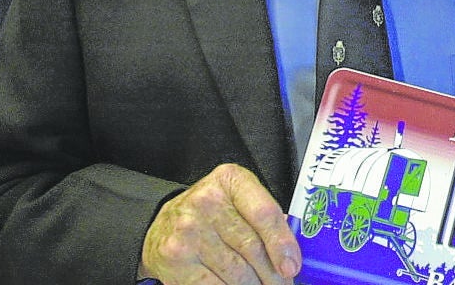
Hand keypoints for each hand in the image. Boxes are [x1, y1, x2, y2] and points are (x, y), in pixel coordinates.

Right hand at [139, 163, 301, 283]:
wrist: (162, 224)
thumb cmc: (210, 211)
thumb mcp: (237, 199)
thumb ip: (263, 216)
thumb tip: (290, 252)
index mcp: (230, 181)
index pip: (264, 213)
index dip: (282, 244)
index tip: (292, 267)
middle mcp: (207, 202)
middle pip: (253, 248)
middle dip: (273, 274)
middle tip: (283, 284)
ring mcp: (189, 232)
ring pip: (237, 273)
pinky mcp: (176, 260)